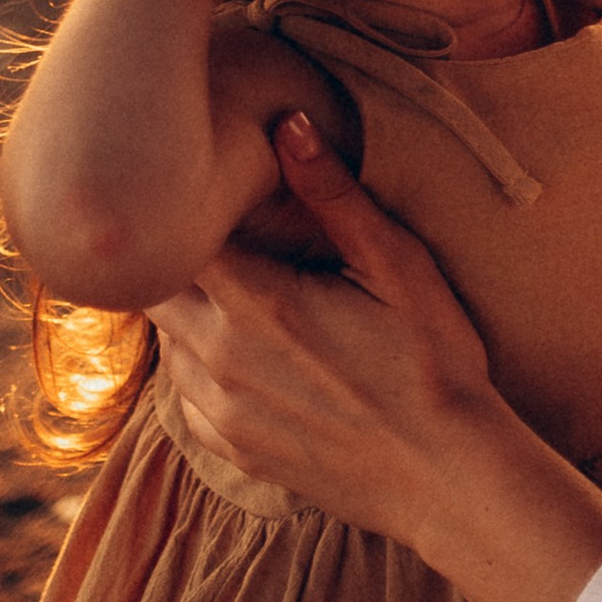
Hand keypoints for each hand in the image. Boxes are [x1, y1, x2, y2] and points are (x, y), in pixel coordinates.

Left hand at [153, 110, 501, 547]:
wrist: (445, 477)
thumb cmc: (433, 362)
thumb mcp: (398, 265)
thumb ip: (334, 195)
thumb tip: (288, 125)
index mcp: (256, 301)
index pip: (176, 238)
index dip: (191, 211)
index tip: (222, 197)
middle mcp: (218, 356)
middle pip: (156, 289)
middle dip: (182, 259)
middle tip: (229, 241)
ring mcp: (218, 410)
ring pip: (166, 343)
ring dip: (191, 313)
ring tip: (245, 298)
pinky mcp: (230, 450)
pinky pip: (183, 397)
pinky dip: (200, 368)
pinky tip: (251, 357)